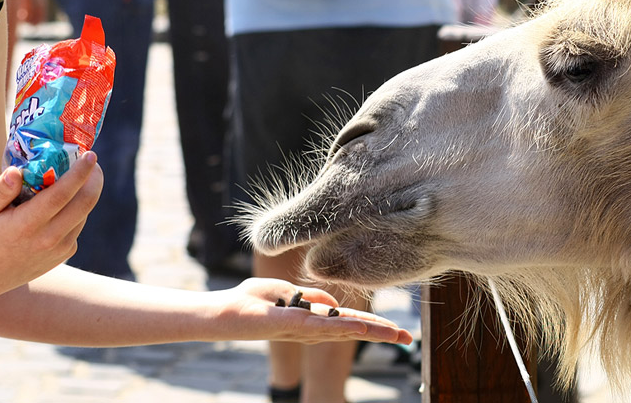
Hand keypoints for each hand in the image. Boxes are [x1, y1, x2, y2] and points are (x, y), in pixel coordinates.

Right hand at [0, 153, 101, 304]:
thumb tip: (16, 171)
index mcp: (26, 226)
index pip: (61, 195)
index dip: (79, 173)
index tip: (91, 155)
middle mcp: (48, 239)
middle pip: (85, 203)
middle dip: (94, 178)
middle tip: (92, 161)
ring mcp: (60, 249)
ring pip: (84, 213)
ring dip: (86, 192)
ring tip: (78, 177)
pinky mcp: (64, 254)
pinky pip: (78, 225)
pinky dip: (77, 209)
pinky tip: (65, 201)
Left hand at [210, 278, 413, 345]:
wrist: (222, 312)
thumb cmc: (248, 302)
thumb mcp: (283, 292)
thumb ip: (309, 296)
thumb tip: (331, 304)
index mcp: (313, 319)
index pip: (349, 322)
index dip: (374, 325)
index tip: (399, 330)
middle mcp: (311, 328)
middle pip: (353, 330)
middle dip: (381, 334)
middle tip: (409, 339)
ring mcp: (302, 328)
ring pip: (343, 330)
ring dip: (370, 331)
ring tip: (395, 334)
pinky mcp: (289, 324)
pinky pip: (320, 325)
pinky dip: (342, 327)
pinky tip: (360, 327)